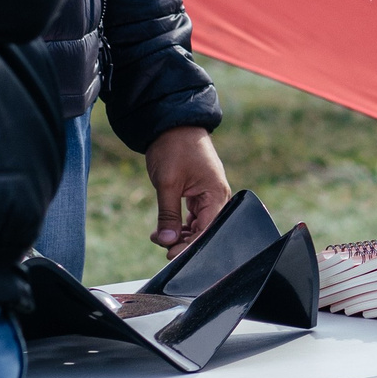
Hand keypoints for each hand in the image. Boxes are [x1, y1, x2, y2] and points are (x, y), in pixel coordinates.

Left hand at [146, 125, 232, 248]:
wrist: (172, 125)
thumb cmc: (174, 148)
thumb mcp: (167, 183)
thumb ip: (168, 215)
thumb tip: (167, 241)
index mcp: (216, 194)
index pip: (208, 230)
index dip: (190, 246)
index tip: (170, 253)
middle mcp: (217, 197)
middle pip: (205, 231)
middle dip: (183, 242)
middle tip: (161, 243)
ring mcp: (209, 196)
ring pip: (198, 226)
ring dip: (180, 234)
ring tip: (159, 235)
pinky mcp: (200, 194)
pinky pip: (194, 217)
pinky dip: (180, 225)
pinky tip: (164, 228)